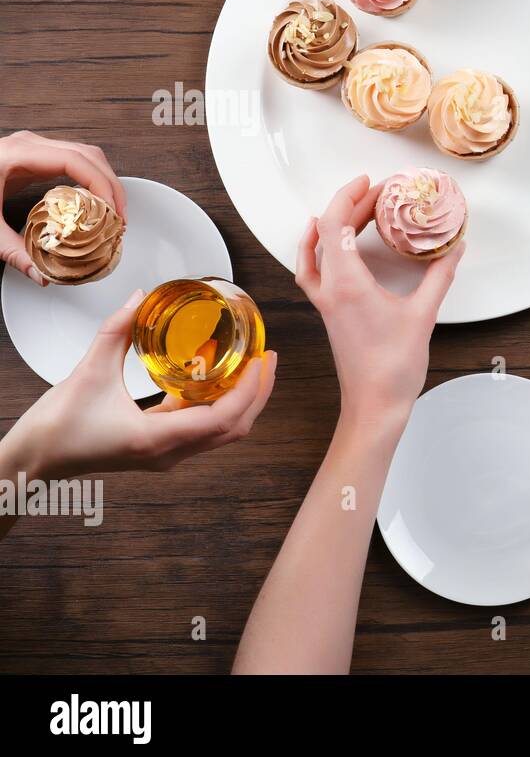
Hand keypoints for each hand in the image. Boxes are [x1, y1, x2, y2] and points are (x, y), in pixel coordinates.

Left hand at [0, 130, 126, 284]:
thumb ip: (12, 251)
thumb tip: (42, 276)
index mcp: (19, 154)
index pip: (77, 161)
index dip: (102, 185)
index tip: (113, 212)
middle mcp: (31, 146)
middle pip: (89, 156)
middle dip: (112, 187)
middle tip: (120, 220)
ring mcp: (34, 150)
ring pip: (86, 156)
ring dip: (105, 182)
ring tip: (113, 214)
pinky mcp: (34, 158)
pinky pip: (74, 162)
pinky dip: (91, 181)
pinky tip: (94, 204)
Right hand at [2, 290, 276, 478]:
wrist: (35, 459)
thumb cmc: (57, 426)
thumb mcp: (88, 371)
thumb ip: (116, 331)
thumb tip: (139, 298)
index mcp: (156, 440)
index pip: (223, 419)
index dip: (249, 389)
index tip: (260, 360)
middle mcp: (168, 453)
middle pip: (234, 428)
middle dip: (259, 393)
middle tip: (268, 357)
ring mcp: (166, 455)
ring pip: (222, 431)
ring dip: (242, 399)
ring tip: (251, 364)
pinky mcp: (160, 449)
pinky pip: (202, 428)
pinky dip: (217, 403)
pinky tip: (214, 376)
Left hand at [296, 176, 463, 418]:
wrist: (374, 404)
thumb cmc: (393, 366)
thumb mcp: (423, 315)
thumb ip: (439, 277)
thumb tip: (455, 249)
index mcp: (347, 283)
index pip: (335, 225)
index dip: (349, 197)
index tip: (370, 183)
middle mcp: (329, 289)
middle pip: (325, 232)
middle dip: (348, 206)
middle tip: (375, 193)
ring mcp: (326, 302)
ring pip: (313, 251)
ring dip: (329, 225)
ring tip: (351, 210)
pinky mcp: (330, 313)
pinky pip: (313, 272)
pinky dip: (319, 251)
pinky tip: (333, 248)